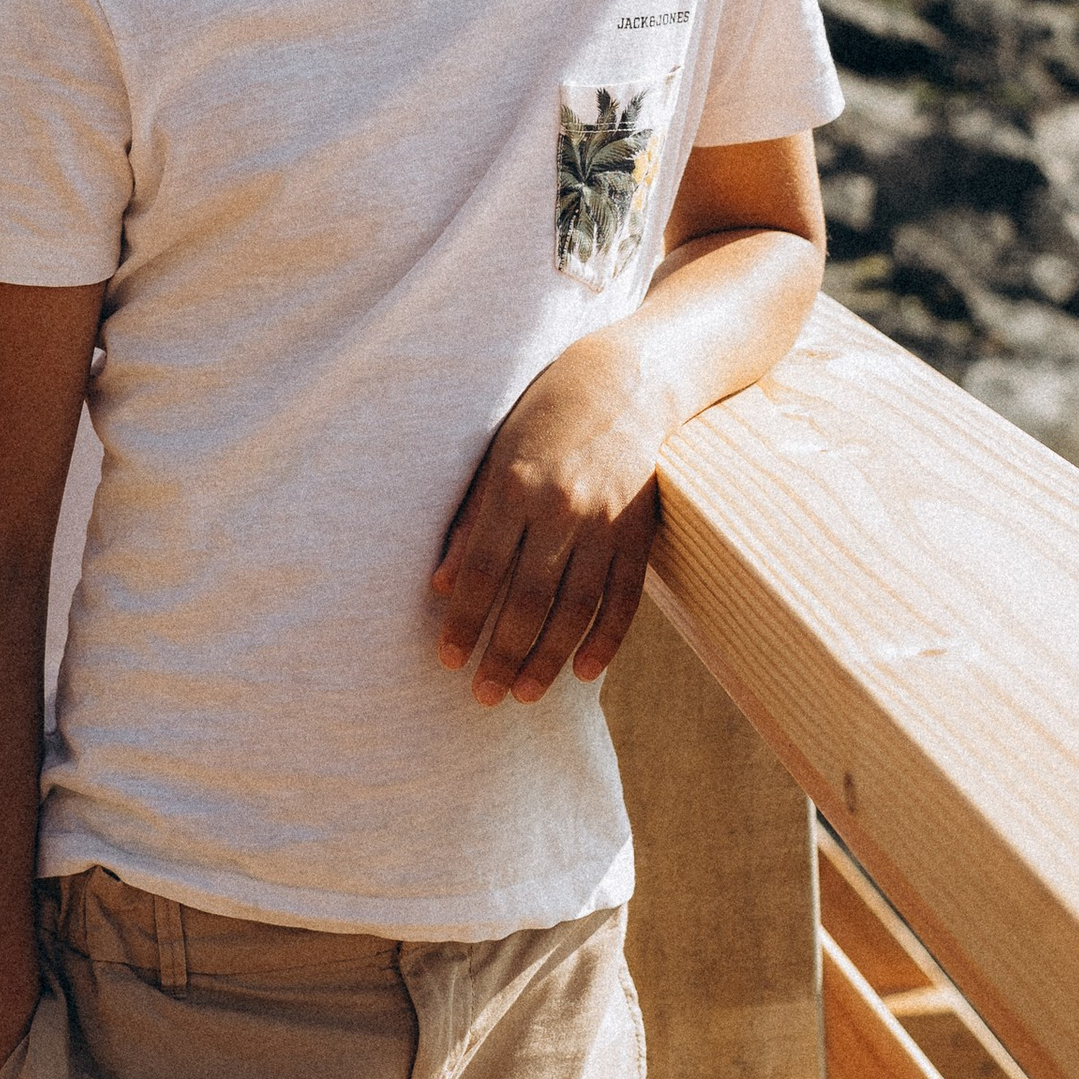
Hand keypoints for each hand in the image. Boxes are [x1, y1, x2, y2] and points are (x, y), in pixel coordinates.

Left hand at [430, 330, 662, 704]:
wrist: (624, 382)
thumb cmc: (543, 417)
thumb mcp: (495, 455)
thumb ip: (470, 520)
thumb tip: (439, 585)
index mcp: (514, 485)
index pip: (483, 571)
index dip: (464, 621)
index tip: (448, 660)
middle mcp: (560, 508)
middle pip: (528, 600)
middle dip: (504, 655)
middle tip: (483, 697)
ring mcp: (606, 523)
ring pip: (576, 610)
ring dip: (549, 660)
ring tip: (525, 695)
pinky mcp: (639, 532)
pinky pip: (623, 598)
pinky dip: (606, 639)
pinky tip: (585, 671)